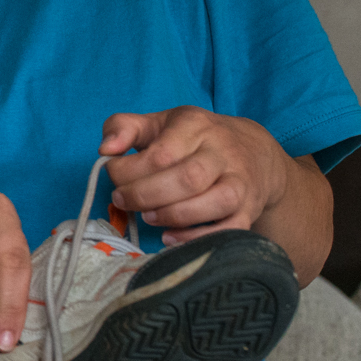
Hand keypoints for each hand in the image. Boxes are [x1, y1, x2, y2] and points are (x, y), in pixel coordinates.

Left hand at [100, 107, 287, 243]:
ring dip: (174, 215)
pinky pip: (230, 228)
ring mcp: (240, 182)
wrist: (254, 150)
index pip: (160, 153)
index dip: (128, 171)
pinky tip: (170, 237)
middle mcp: (223, 153)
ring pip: (216, 202)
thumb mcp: (157, 122)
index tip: (114, 176)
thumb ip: (123, 127)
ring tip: (148, 217)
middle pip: (188, 178)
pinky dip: (197, 238)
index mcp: (195, 126)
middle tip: (123, 201)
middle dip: (147, 195)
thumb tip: (105, 150)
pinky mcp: (249, 208)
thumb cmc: (194, 139)